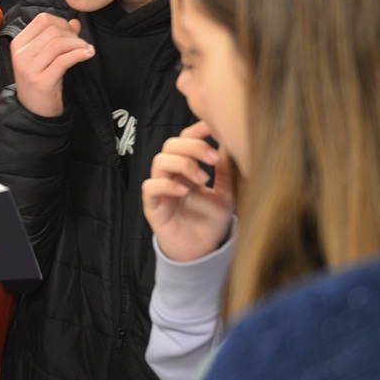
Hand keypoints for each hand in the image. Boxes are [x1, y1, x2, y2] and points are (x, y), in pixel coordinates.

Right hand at [10, 12, 94, 116]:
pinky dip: (79, 54)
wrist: (33, 110)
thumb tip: (74, 22)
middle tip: (81, 44)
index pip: (42, 19)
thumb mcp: (45, 56)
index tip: (71, 33)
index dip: (62, 22)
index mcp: (18, 43)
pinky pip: (64, 60)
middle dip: (72, 34)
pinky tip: (88, 55)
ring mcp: (30, 69)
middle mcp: (21, 54)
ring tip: (87, 50)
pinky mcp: (42, 81)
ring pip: (58, 44)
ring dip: (78, 44)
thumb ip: (58, 37)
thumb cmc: (40, 80)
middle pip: (52, 30)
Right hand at [142, 120, 234, 262]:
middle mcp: (171, 175)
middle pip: (170, 145)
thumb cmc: (210, 223)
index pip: (185, 139)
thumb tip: (228, 145)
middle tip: (213, 158)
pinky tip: (185, 192)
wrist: (202, 253)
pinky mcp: (153, 206)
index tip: (214, 127)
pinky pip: (151, 186)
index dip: (196, 130)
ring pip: (159, 161)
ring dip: (183, 164)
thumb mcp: (225, 194)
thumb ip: (225, 172)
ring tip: (202, 179)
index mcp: (187, 168)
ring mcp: (161, 189)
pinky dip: (168, 185)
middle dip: (193, 147)